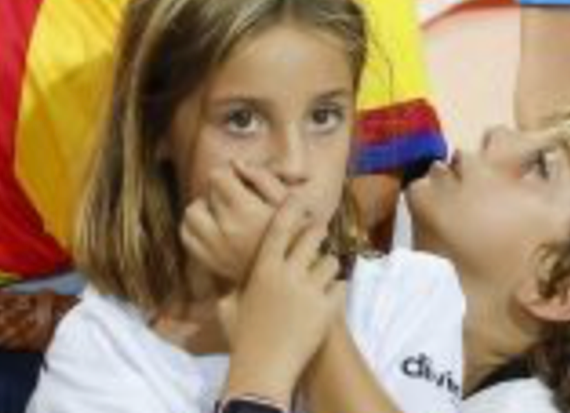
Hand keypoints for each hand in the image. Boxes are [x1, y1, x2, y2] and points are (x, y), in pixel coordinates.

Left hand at [181, 161, 291, 285]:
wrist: (295, 279)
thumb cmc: (299, 236)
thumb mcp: (290, 201)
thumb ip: (262, 177)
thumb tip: (235, 163)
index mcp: (246, 211)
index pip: (217, 176)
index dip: (230, 175)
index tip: (244, 184)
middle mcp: (226, 230)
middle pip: (205, 193)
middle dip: (220, 192)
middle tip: (239, 200)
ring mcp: (215, 249)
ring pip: (190, 214)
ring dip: (204, 208)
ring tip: (224, 214)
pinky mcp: (211, 263)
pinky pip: (187, 236)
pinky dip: (194, 228)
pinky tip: (213, 228)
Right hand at [218, 204, 344, 407]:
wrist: (263, 368)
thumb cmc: (242, 338)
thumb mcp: (230, 307)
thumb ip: (232, 288)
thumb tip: (228, 281)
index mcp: (263, 269)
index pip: (279, 227)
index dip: (291, 209)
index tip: (299, 200)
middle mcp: (287, 275)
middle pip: (311, 237)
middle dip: (317, 233)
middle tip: (318, 234)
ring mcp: (309, 291)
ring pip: (330, 262)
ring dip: (328, 266)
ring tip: (324, 273)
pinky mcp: (327, 310)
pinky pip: (341, 287)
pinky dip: (338, 290)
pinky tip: (332, 296)